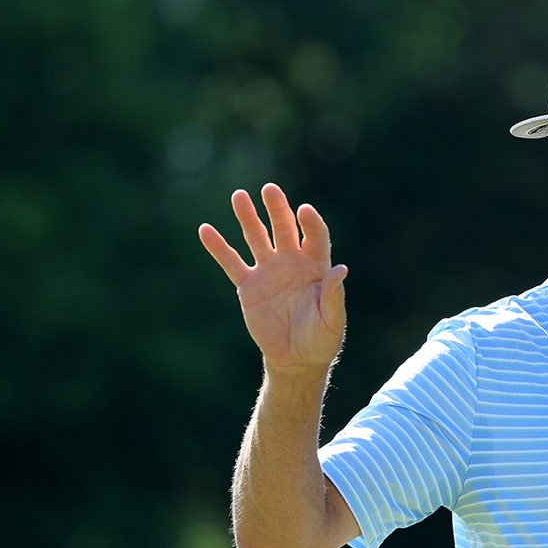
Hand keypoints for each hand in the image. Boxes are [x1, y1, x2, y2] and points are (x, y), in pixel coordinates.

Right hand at [198, 183, 347, 374]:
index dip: (311, 224)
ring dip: (248, 217)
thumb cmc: (321, 339)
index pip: (314, 237)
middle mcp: (292, 261)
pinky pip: (231, 263)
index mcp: (316, 265)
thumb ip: (334, 296)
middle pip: (284, 228)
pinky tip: (205, 230)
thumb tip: (341, 269)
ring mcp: (268, 271)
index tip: (304, 211)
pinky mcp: (248, 286)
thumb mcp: (332, 321)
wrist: (296, 358)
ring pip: (257, 238)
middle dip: (277, 209)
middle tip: (269, 189)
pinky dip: (219, 247)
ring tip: (239, 196)